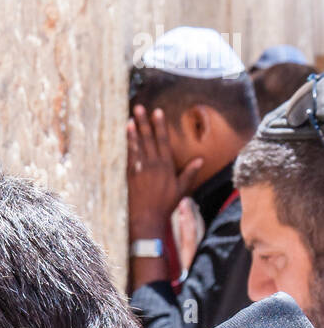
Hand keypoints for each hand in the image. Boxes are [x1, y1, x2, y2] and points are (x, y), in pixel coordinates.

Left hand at [127, 106, 202, 237]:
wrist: (147, 218)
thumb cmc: (166, 205)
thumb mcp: (181, 189)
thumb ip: (189, 173)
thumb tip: (200, 159)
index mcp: (166, 166)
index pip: (163, 141)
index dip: (160, 125)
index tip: (157, 112)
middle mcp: (153, 165)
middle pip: (148, 139)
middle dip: (144, 122)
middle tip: (139, 108)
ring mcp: (140, 169)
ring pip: (137, 146)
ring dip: (134, 131)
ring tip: (130, 118)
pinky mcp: (131, 176)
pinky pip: (130, 156)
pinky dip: (128, 145)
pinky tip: (127, 136)